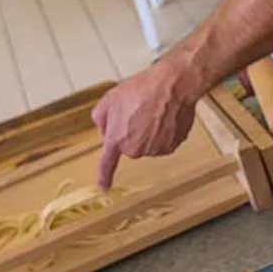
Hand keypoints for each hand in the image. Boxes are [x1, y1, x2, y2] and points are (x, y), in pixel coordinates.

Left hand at [91, 55, 201, 189]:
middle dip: (131, 131)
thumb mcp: (111, 97)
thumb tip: (104, 127)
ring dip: (148, 131)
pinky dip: (164, 132)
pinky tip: (165, 116)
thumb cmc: (143, 89)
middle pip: (130, 145)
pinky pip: (164, 142)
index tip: (103, 186)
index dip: (104, 176)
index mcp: (117, 139)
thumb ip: (100, 117)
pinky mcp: (172, 145)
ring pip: (148, 143)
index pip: (107, 163)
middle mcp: (135, 149)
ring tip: (153, 110)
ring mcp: (155, 149)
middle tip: (137, 111)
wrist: (172, 85)